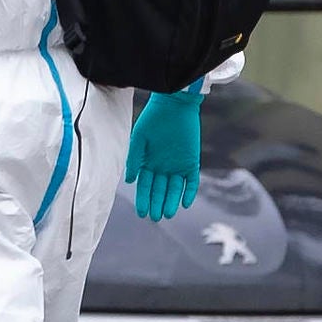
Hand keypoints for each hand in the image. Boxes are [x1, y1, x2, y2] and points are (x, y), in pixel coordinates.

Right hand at [127, 83, 203, 220]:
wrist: (175, 105)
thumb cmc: (153, 119)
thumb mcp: (139, 139)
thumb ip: (134, 160)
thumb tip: (130, 181)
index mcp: (147, 163)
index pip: (145, 186)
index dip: (143, 199)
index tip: (141, 212)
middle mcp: (162, 167)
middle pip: (159, 190)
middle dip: (156, 203)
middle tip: (154, 217)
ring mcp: (178, 166)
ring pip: (174, 189)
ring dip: (171, 201)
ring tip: (167, 214)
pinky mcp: (192, 162)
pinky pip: (191, 181)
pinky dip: (189, 192)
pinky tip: (185, 203)